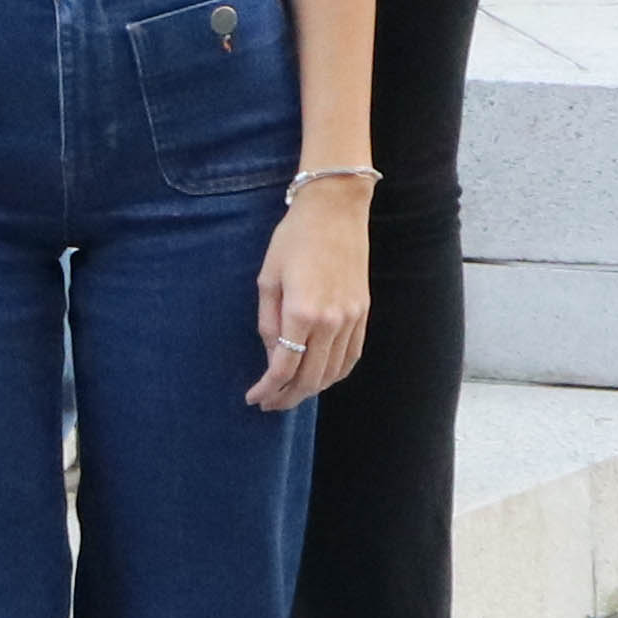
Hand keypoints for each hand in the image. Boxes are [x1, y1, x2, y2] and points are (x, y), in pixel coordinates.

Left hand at [251, 181, 374, 412]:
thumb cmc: (292, 240)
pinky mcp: (364, 313)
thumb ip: (268, 322)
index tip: (253, 398)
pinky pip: (352, 356)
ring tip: (290, 394)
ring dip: (311, 390)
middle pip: (310, 377)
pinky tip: (320, 378)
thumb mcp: (267, 279)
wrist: (335, 212)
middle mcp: (332, 321)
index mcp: (302, 313)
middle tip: (269, 404)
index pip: (284, 367)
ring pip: (334, 372)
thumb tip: (271, 355)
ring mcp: (352, 319)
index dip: (267, 388)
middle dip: (287, 397)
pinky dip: (335, 373)